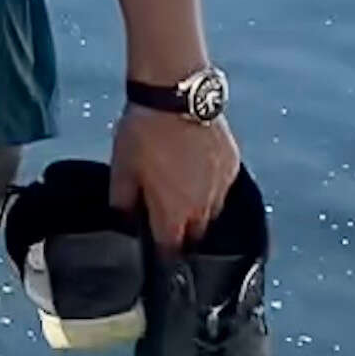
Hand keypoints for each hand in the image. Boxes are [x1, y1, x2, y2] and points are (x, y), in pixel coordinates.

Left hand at [110, 105, 240, 249]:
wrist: (177, 94)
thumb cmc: (144, 132)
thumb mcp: (121, 170)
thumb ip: (122, 206)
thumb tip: (123, 228)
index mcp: (173, 213)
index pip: (171, 252)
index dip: (162, 260)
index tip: (155, 260)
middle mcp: (203, 208)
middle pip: (194, 238)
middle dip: (181, 238)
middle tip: (165, 226)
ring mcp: (221, 187)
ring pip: (211, 216)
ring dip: (196, 215)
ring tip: (180, 199)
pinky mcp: (232, 167)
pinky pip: (222, 191)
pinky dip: (209, 190)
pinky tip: (195, 176)